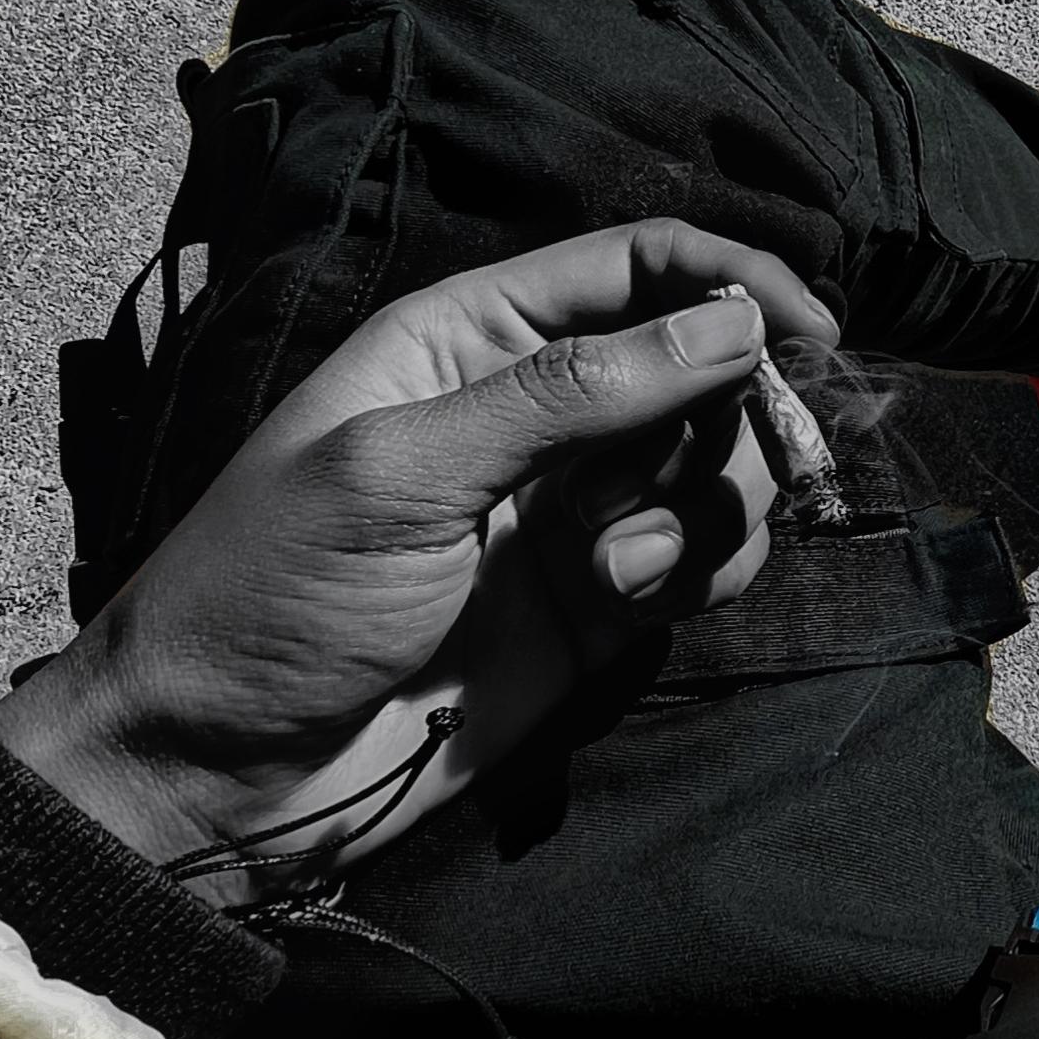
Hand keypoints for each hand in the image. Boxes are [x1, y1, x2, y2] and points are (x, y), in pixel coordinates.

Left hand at [0, 220, 838, 900]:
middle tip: (721, 478)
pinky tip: (635, 602)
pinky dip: (704, 571)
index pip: (638, 267)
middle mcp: (541, 412)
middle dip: (738, 414)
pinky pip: (705, 558)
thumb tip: (731, 325)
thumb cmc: (274, 594)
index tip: (815, 336)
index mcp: (475, 338)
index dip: (735, 282)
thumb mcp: (405, 472)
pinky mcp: (604, 604)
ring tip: (625, 568)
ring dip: (711, 508)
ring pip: (721, 467)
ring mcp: (578, 510)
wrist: (223, 772)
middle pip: (705, 366)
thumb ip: (572, 393)